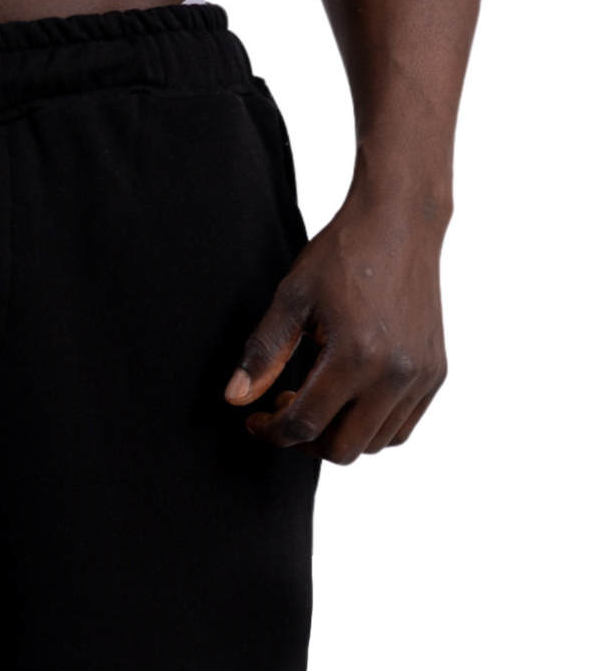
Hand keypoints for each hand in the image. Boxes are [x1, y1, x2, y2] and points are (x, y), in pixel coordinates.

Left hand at [225, 196, 447, 463]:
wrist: (401, 220)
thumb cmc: (343, 253)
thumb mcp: (291, 298)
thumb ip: (263, 353)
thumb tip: (235, 399)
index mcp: (356, 356)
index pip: (304, 426)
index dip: (271, 432)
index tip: (255, 420)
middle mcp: (395, 373)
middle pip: (341, 450)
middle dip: (304, 442)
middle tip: (285, 409)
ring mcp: (421, 376)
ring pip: (374, 445)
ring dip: (339, 435)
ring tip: (317, 400)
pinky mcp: (435, 372)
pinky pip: (401, 428)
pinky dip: (371, 427)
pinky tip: (348, 398)